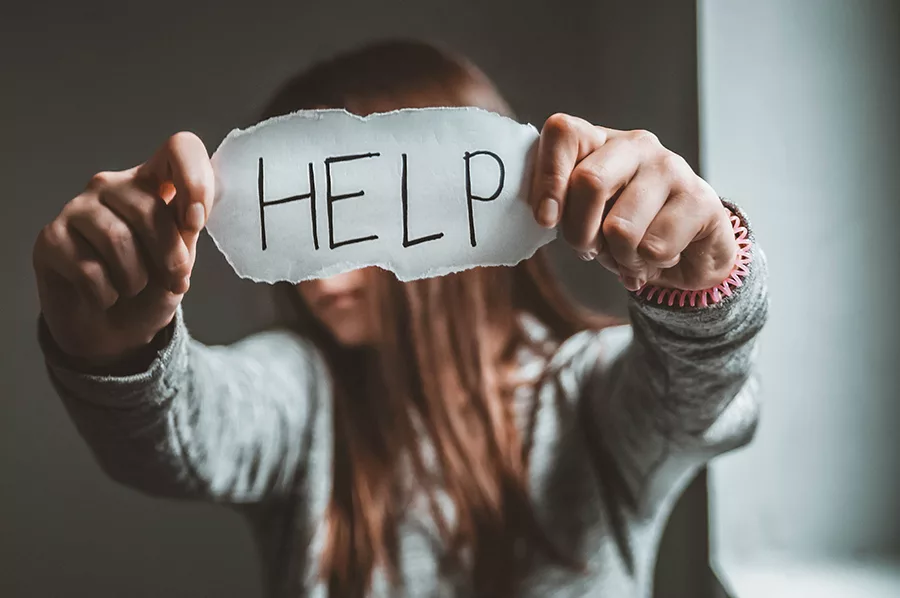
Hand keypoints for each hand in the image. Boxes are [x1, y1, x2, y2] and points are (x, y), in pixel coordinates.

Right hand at [33, 132, 213, 364]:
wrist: (114, 330)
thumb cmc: (151, 288)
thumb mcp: (180, 260)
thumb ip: (186, 231)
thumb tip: (192, 213)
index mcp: (152, 183)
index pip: (179, 147)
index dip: (194, 180)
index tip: (195, 221)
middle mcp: (112, 187)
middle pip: (148, 207)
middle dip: (169, 254)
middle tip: (174, 279)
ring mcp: (78, 209)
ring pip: (117, 239)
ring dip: (136, 279)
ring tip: (133, 288)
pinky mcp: (50, 238)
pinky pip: (88, 269)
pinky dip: (107, 295)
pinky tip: (105, 296)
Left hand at [530, 114, 736, 291]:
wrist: (691, 252)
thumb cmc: (628, 230)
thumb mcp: (587, 216)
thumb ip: (563, 207)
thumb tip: (546, 215)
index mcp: (599, 142)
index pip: (563, 133)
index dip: (548, 178)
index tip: (546, 219)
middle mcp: (635, 145)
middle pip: (589, 182)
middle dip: (580, 233)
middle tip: (591, 250)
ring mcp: (671, 167)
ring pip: (620, 227)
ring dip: (618, 258)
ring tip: (630, 256)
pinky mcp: (700, 198)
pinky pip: (654, 248)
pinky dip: (648, 266)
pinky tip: (659, 257)